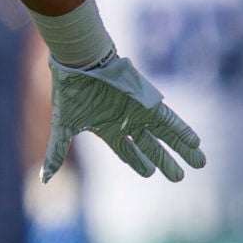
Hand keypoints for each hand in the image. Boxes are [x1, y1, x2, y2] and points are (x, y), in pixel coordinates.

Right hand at [44, 52, 206, 182]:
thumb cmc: (70, 92)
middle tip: (179, 177)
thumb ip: (56, 153)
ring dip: (183, 149)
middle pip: (152, 147)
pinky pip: (170, 119)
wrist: (81, 63)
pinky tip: (195, 142)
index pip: (128, 152)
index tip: (150, 173)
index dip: (140, 163)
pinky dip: (182, 131)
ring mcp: (141, 113)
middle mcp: (129, 122)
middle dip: (166, 162)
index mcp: (110, 129)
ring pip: (166, 135)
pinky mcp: (149, 103)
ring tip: (199, 162)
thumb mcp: (63, 127)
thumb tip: (43, 179)